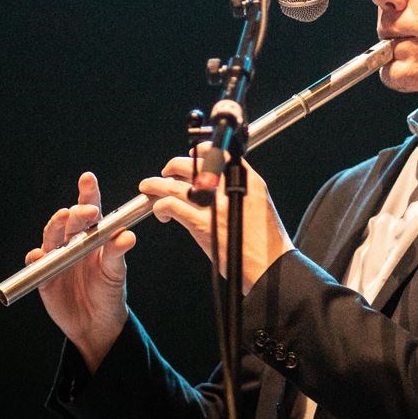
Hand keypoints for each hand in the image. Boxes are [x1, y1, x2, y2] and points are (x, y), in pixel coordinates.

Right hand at [26, 171, 132, 373]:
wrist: (96, 324)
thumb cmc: (109, 292)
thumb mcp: (115, 272)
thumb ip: (117, 253)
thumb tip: (128, 235)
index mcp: (92, 235)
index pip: (89, 209)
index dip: (88, 193)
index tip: (88, 179)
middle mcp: (72, 242)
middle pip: (70, 221)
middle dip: (76, 212)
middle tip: (87, 210)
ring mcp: (57, 257)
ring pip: (51, 236)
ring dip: (55, 226)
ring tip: (63, 218)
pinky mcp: (44, 276)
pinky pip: (37, 264)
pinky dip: (37, 258)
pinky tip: (40, 255)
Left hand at [141, 143, 295, 292]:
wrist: (270, 266)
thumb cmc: (265, 240)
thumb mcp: (261, 203)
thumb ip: (241, 189)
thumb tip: (217, 182)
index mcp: (248, 180)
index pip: (219, 153)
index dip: (199, 152)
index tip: (189, 157)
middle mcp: (231, 188)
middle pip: (193, 165)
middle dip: (173, 166)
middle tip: (165, 173)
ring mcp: (215, 206)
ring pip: (176, 185)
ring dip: (156, 185)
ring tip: (147, 187)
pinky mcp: (202, 225)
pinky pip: (172, 205)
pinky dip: (161, 206)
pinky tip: (161, 215)